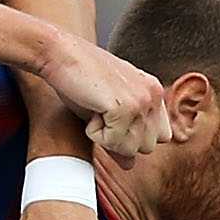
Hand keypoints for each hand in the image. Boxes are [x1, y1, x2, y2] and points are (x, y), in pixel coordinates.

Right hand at [40, 36, 171, 159]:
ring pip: (131, 149)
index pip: (161, 137)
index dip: (134, 137)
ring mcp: (141, 100)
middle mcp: (153, 95)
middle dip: (120, 141)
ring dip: (106, 138)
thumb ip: (122, 137)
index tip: (112, 119)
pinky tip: (90, 109)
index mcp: (154, 91)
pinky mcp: (125, 107)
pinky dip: (94, 133)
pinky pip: (113, 143)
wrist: (59, 54)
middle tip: (100, 115)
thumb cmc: (78, 79)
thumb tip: (130, 165)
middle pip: (147, 147)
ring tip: (95, 110)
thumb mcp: (105, 110)